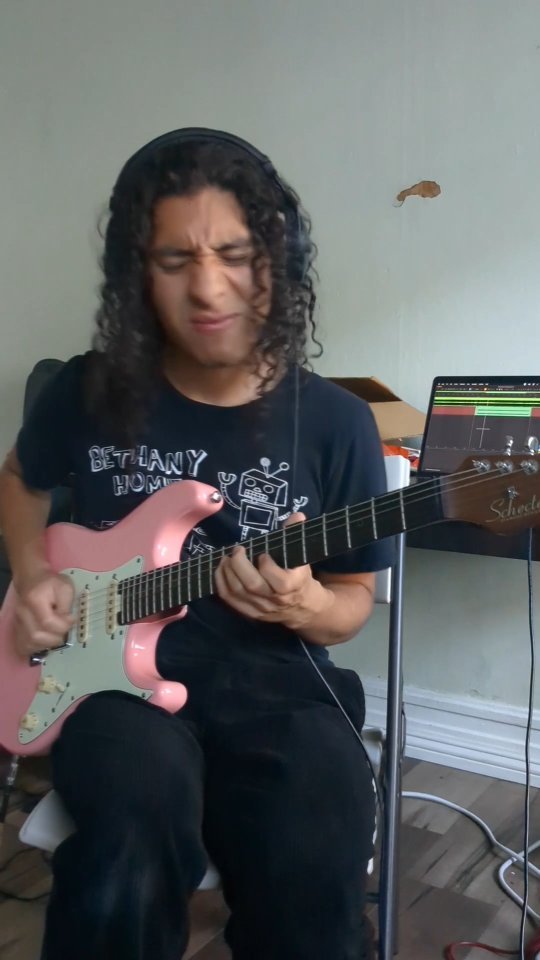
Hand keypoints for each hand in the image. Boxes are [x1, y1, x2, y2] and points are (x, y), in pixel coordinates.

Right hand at [14, 570, 74, 657]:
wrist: (32, 580)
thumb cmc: (51, 584)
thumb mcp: (65, 587)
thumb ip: (67, 605)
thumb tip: (67, 622)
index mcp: (34, 599)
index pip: (47, 622)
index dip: (62, 626)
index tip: (70, 619)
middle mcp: (22, 612)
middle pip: (36, 636)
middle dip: (55, 637)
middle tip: (64, 629)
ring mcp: (17, 621)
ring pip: (29, 643)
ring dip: (47, 644)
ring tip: (56, 634)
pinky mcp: (17, 628)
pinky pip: (23, 646)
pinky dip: (36, 648)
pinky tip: (46, 641)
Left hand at [214, 513, 331, 629]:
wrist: (302, 607)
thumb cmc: (299, 576)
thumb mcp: (301, 557)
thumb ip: (296, 535)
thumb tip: (297, 515)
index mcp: (292, 586)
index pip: (277, 578)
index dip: (265, 563)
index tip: (261, 551)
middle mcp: (275, 600)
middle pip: (251, 585)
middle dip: (239, 564)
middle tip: (237, 550)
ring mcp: (261, 608)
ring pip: (237, 592)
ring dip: (227, 572)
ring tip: (226, 558)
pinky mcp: (249, 613)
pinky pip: (230, 600)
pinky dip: (221, 583)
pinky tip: (221, 569)